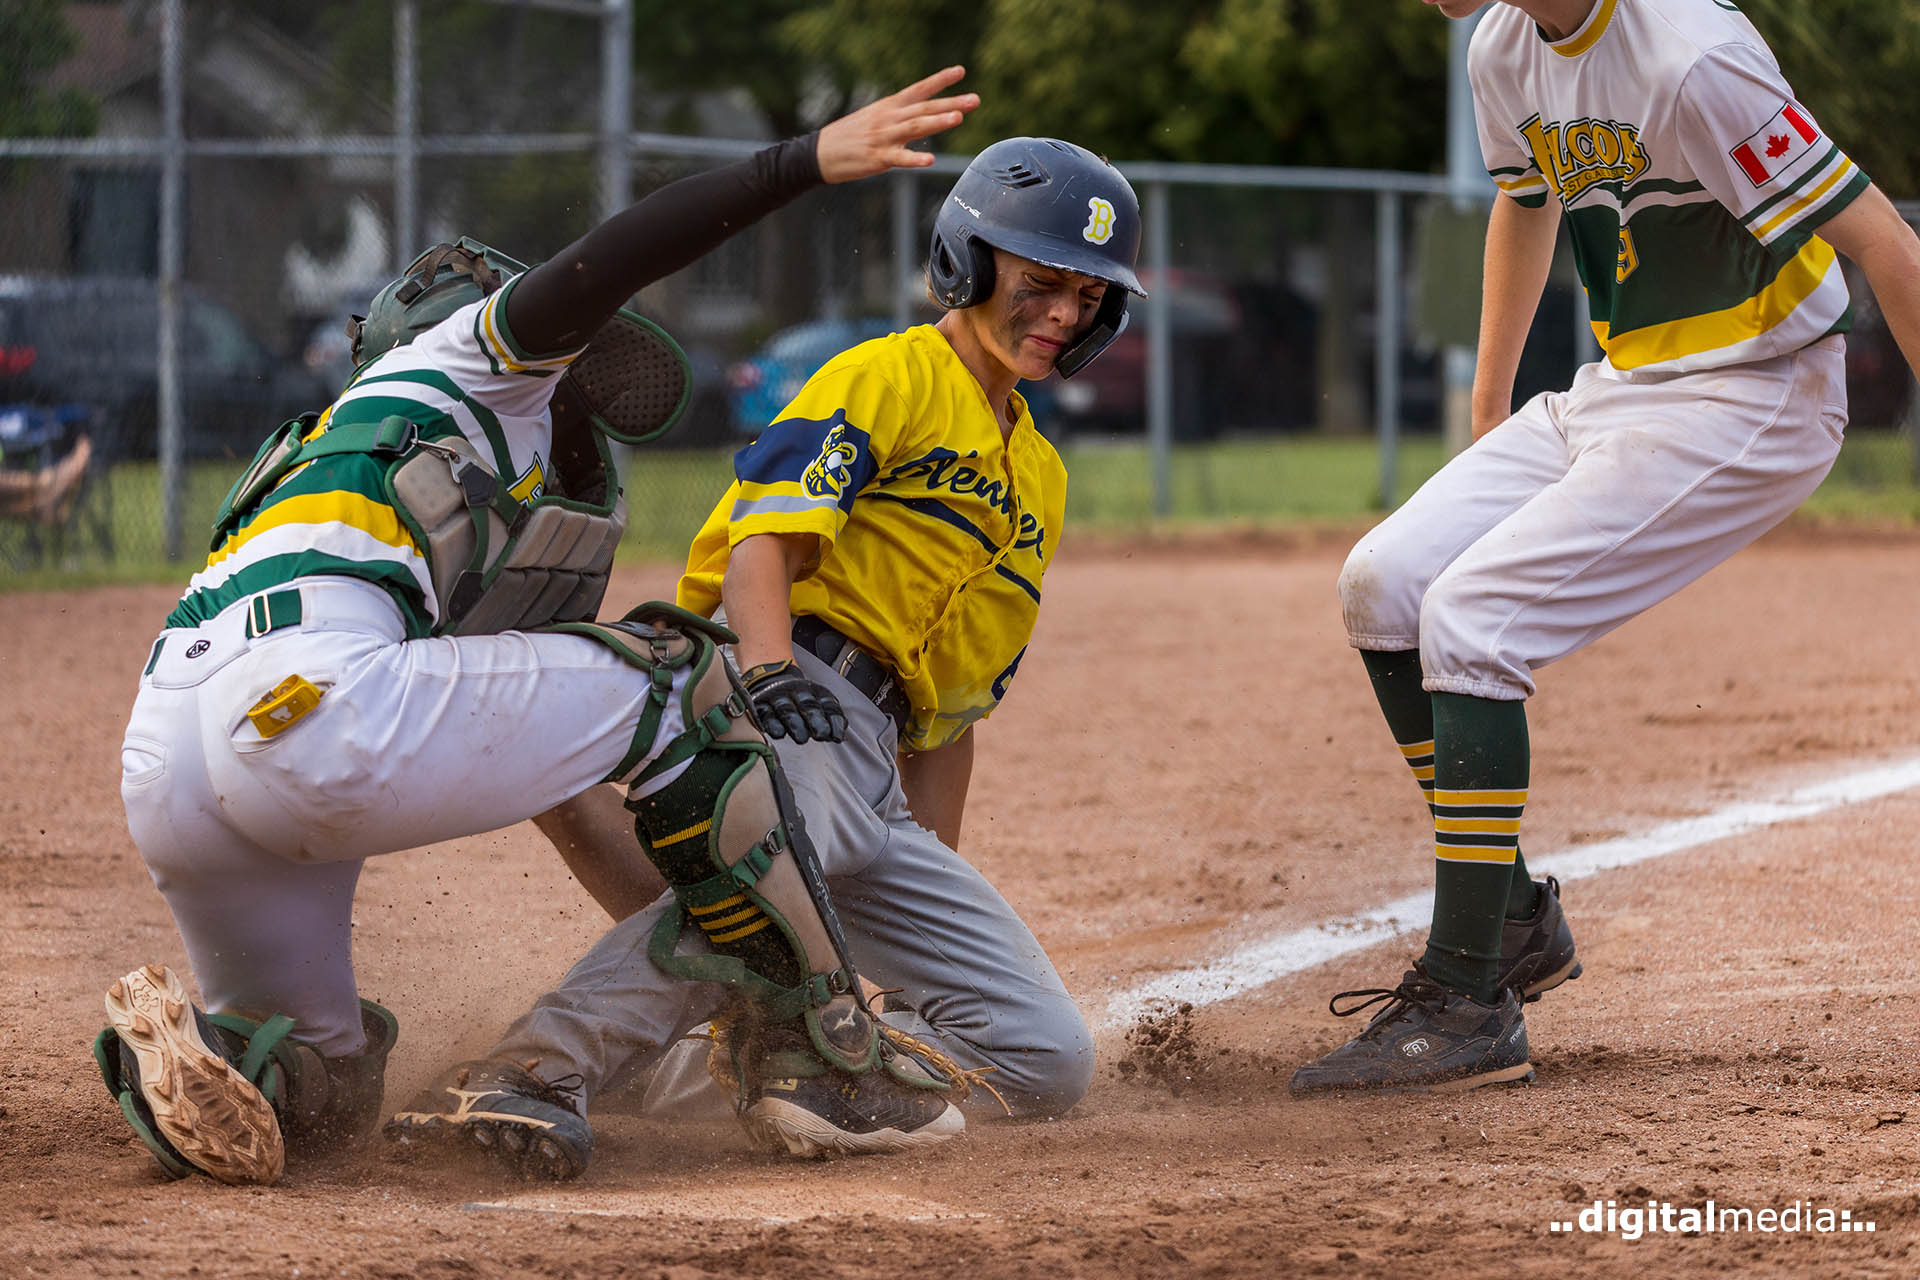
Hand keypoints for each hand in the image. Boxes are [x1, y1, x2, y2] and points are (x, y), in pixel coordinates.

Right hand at [741, 660, 847, 743]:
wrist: (769, 679)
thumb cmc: (799, 701)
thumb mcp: (818, 704)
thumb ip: (830, 718)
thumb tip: (839, 736)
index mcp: (815, 691)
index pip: (828, 704)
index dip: (834, 720)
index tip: (837, 737)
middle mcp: (796, 691)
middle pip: (808, 706)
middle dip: (816, 720)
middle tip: (822, 735)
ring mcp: (777, 697)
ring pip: (787, 710)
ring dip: (795, 724)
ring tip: (802, 739)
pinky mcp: (760, 705)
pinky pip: (766, 715)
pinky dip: (772, 724)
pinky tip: (779, 734)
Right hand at [815, 65, 978, 184]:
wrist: (820, 152)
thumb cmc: (850, 136)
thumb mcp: (874, 117)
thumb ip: (900, 116)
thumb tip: (924, 116)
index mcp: (889, 106)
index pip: (919, 89)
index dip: (940, 80)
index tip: (960, 72)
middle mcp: (889, 118)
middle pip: (924, 108)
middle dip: (951, 103)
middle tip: (975, 100)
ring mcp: (883, 137)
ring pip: (915, 127)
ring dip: (938, 122)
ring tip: (959, 118)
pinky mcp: (878, 157)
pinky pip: (900, 158)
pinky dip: (916, 158)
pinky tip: (930, 159)